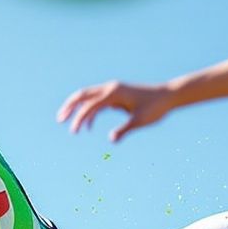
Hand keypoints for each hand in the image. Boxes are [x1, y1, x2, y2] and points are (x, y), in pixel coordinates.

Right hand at [57, 80, 178, 142]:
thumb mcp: (140, 121)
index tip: (74, 132)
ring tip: (68, 124)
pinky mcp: (116, 95)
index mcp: (114, 92)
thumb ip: (124, 130)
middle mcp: (110, 88)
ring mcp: (113, 91)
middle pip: (83, 94)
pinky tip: (88, 126)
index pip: (90, 105)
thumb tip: (111, 140)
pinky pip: (98, 102)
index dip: (80, 118)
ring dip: (77, 109)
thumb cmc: (155, 107)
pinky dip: (90, 112)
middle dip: (70, 106)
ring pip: (88, 97)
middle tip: (59, 119)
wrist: (168, 96)